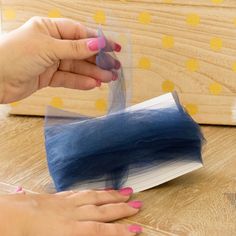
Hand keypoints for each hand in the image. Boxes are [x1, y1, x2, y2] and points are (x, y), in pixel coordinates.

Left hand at [0, 17, 120, 103]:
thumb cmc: (13, 55)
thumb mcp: (47, 48)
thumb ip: (74, 48)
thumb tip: (98, 43)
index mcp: (49, 29)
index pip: (79, 33)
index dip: (98, 40)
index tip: (113, 48)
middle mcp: (51, 44)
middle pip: (81, 52)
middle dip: (98, 60)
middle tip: (114, 68)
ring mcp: (50, 62)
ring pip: (77, 67)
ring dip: (93, 73)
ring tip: (108, 79)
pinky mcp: (48, 77)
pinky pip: (68, 79)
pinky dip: (81, 82)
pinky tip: (93, 84)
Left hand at [0, 188, 142, 235]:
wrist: (12, 216)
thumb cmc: (27, 235)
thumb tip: (95, 232)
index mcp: (70, 230)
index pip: (101, 231)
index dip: (120, 231)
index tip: (136, 230)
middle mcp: (74, 213)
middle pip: (102, 210)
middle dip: (122, 208)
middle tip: (139, 205)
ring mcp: (68, 202)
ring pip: (95, 197)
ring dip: (113, 195)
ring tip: (127, 192)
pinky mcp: (62, 196)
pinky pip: (83, 191)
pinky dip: (95, 190)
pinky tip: (100, 189)